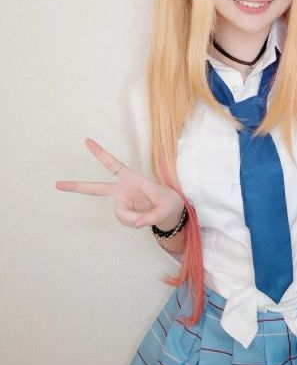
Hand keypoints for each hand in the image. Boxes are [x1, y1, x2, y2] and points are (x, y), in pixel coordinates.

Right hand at [55, 137, 183, 228]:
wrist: (170, 211)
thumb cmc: (169, 202)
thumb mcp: (167, 207)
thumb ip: (152, 216)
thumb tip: (136, 223)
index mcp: (132, 178)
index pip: (114, 164)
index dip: (101, 153)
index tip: (87, 141)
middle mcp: (123, 189)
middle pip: (97, 188)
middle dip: (77, 186)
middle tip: (57, 184)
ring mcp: (122, 201)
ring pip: (120, 214)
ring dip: (133, 219)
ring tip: (147, 217)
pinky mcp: (124, 212)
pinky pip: (125, 221)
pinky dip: (135, 223)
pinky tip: (143, 219)